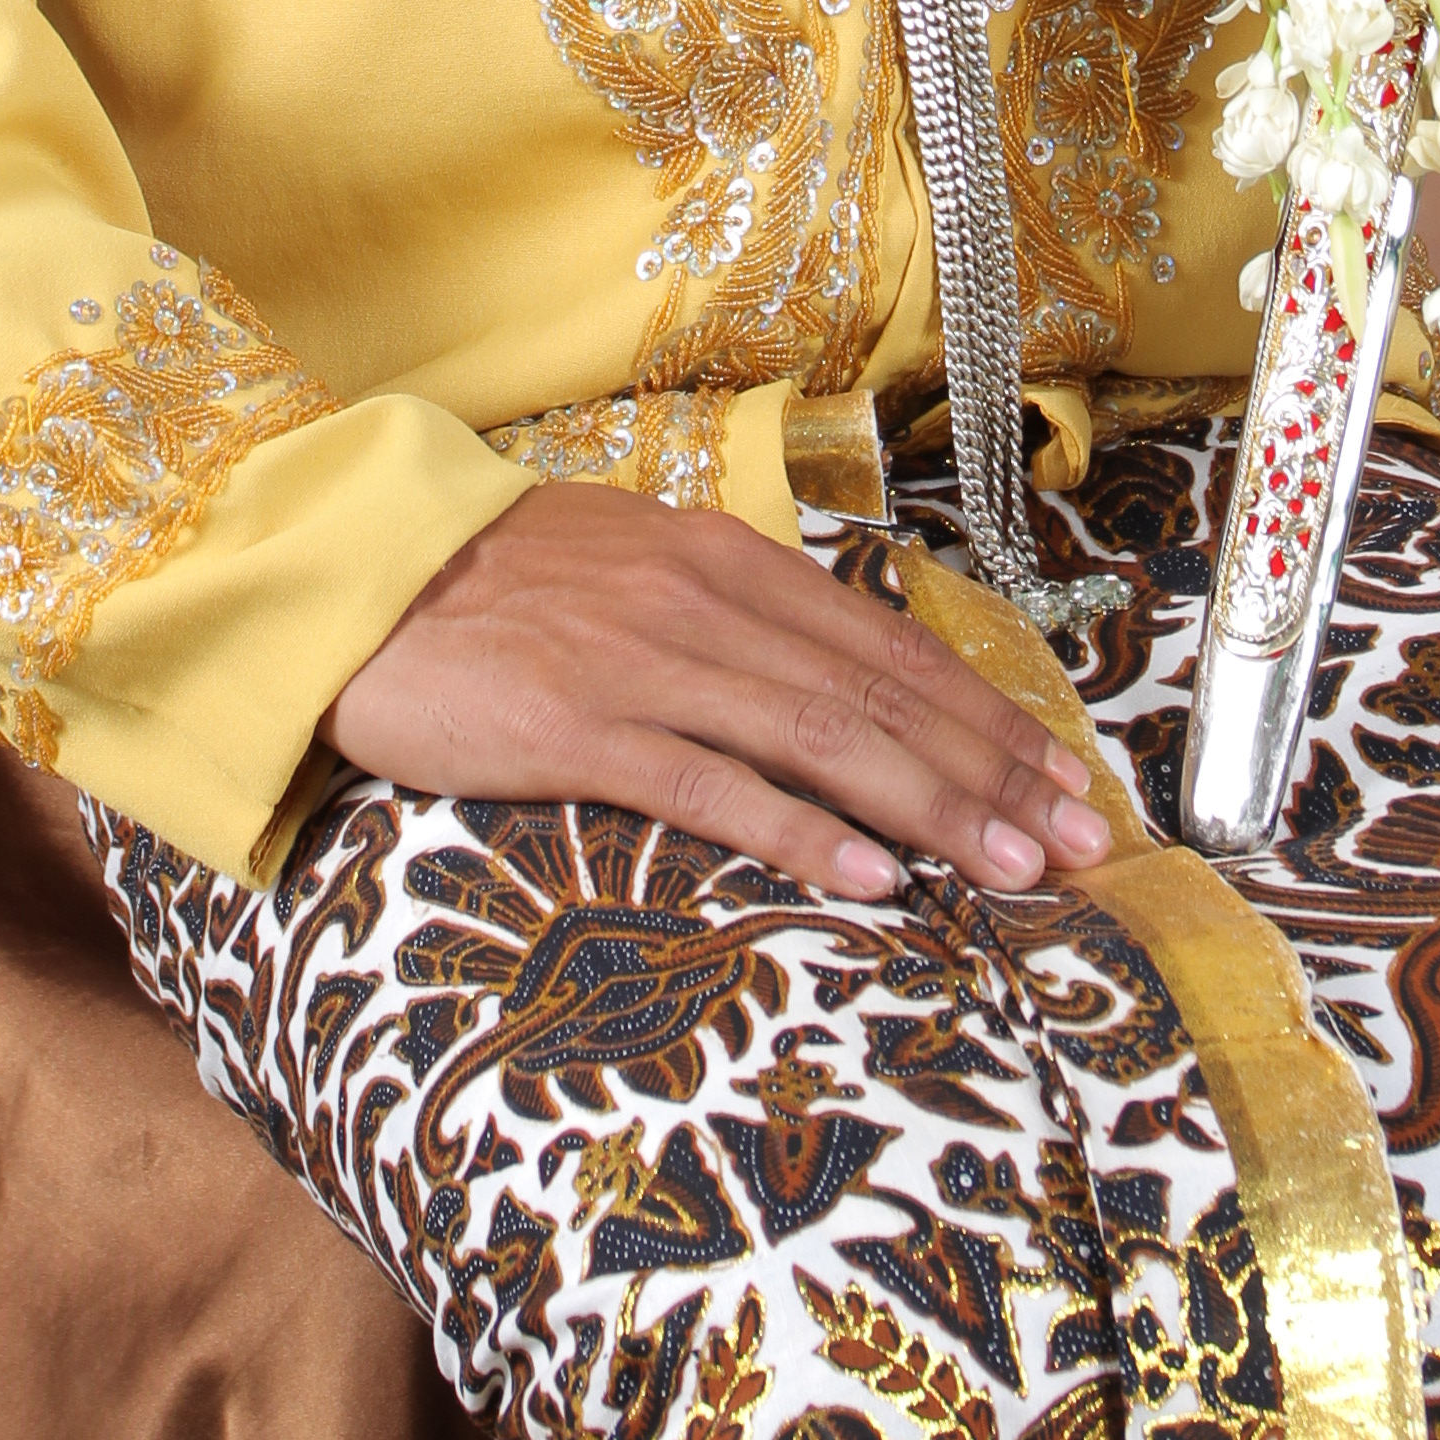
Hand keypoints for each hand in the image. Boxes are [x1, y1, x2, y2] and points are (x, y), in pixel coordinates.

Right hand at [327, 483, 1115, 905]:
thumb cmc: (491, 587)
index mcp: (727, 562)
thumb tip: (822, 667)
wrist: (357, 579)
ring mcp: (650, 665)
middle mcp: (708, 604)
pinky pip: (718, 788)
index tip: (1065, 777)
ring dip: (934, 808)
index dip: (987, 715)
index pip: (889, 646)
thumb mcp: (631, 568)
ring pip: (826, 738)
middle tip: (1082, 843)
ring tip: (1015, 868)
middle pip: (882, 694)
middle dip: (995, 772)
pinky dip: (806, 832)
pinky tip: (875, 877)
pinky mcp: (586, 729)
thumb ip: (726, 612)